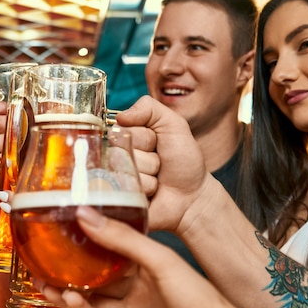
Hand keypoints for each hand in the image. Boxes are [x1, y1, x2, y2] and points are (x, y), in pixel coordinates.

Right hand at [40, 205, 235, 307]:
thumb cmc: (199, 297)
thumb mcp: (159, 260)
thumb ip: (122, 239)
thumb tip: (85, 214)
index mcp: (147, 263)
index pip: (111, 246)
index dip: (87, 238)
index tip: (64, 227)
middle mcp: (137, 285)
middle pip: (97, 273)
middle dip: (71, 267)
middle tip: (44, 258)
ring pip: (92, 297)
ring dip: (68, 290)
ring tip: (43, 280)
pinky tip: (69, 299)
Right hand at [116, 96, 209, 231]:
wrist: (192, 196)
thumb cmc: (184, 161)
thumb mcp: (174, 125)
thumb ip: (149, 109)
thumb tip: (119, 116)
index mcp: (127, 136)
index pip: (121, 130)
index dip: (144, 138)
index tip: (158, 144)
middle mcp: (117, 156)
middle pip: (120, 150)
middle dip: (148, 157)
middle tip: (160, 163)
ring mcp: (115, 179)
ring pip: (124, 170)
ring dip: (149, 175)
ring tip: (158, 179)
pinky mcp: (118, 199)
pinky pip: (126, 189)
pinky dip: (146, 189)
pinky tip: (153, 192)